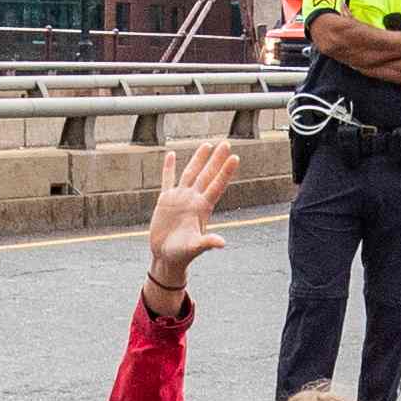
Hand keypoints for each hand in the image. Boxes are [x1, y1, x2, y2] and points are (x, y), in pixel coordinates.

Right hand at [143, 140, 236, 294]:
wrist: (166, 257)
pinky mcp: (165, 200)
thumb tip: (222, 243)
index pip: (217, 185)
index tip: (235, 157)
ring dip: (198, 159)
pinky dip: (169, 167)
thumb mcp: (195, 248)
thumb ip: (207, 243)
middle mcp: (193, 199)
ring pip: (190, 173)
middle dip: (216, 159)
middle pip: (207, 174)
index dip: (225, 172)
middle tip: (226, 143)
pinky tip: (171, 154)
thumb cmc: (182, 254)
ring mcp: (180, 198)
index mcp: (202, 208)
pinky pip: (168, 179)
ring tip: (207, 144)